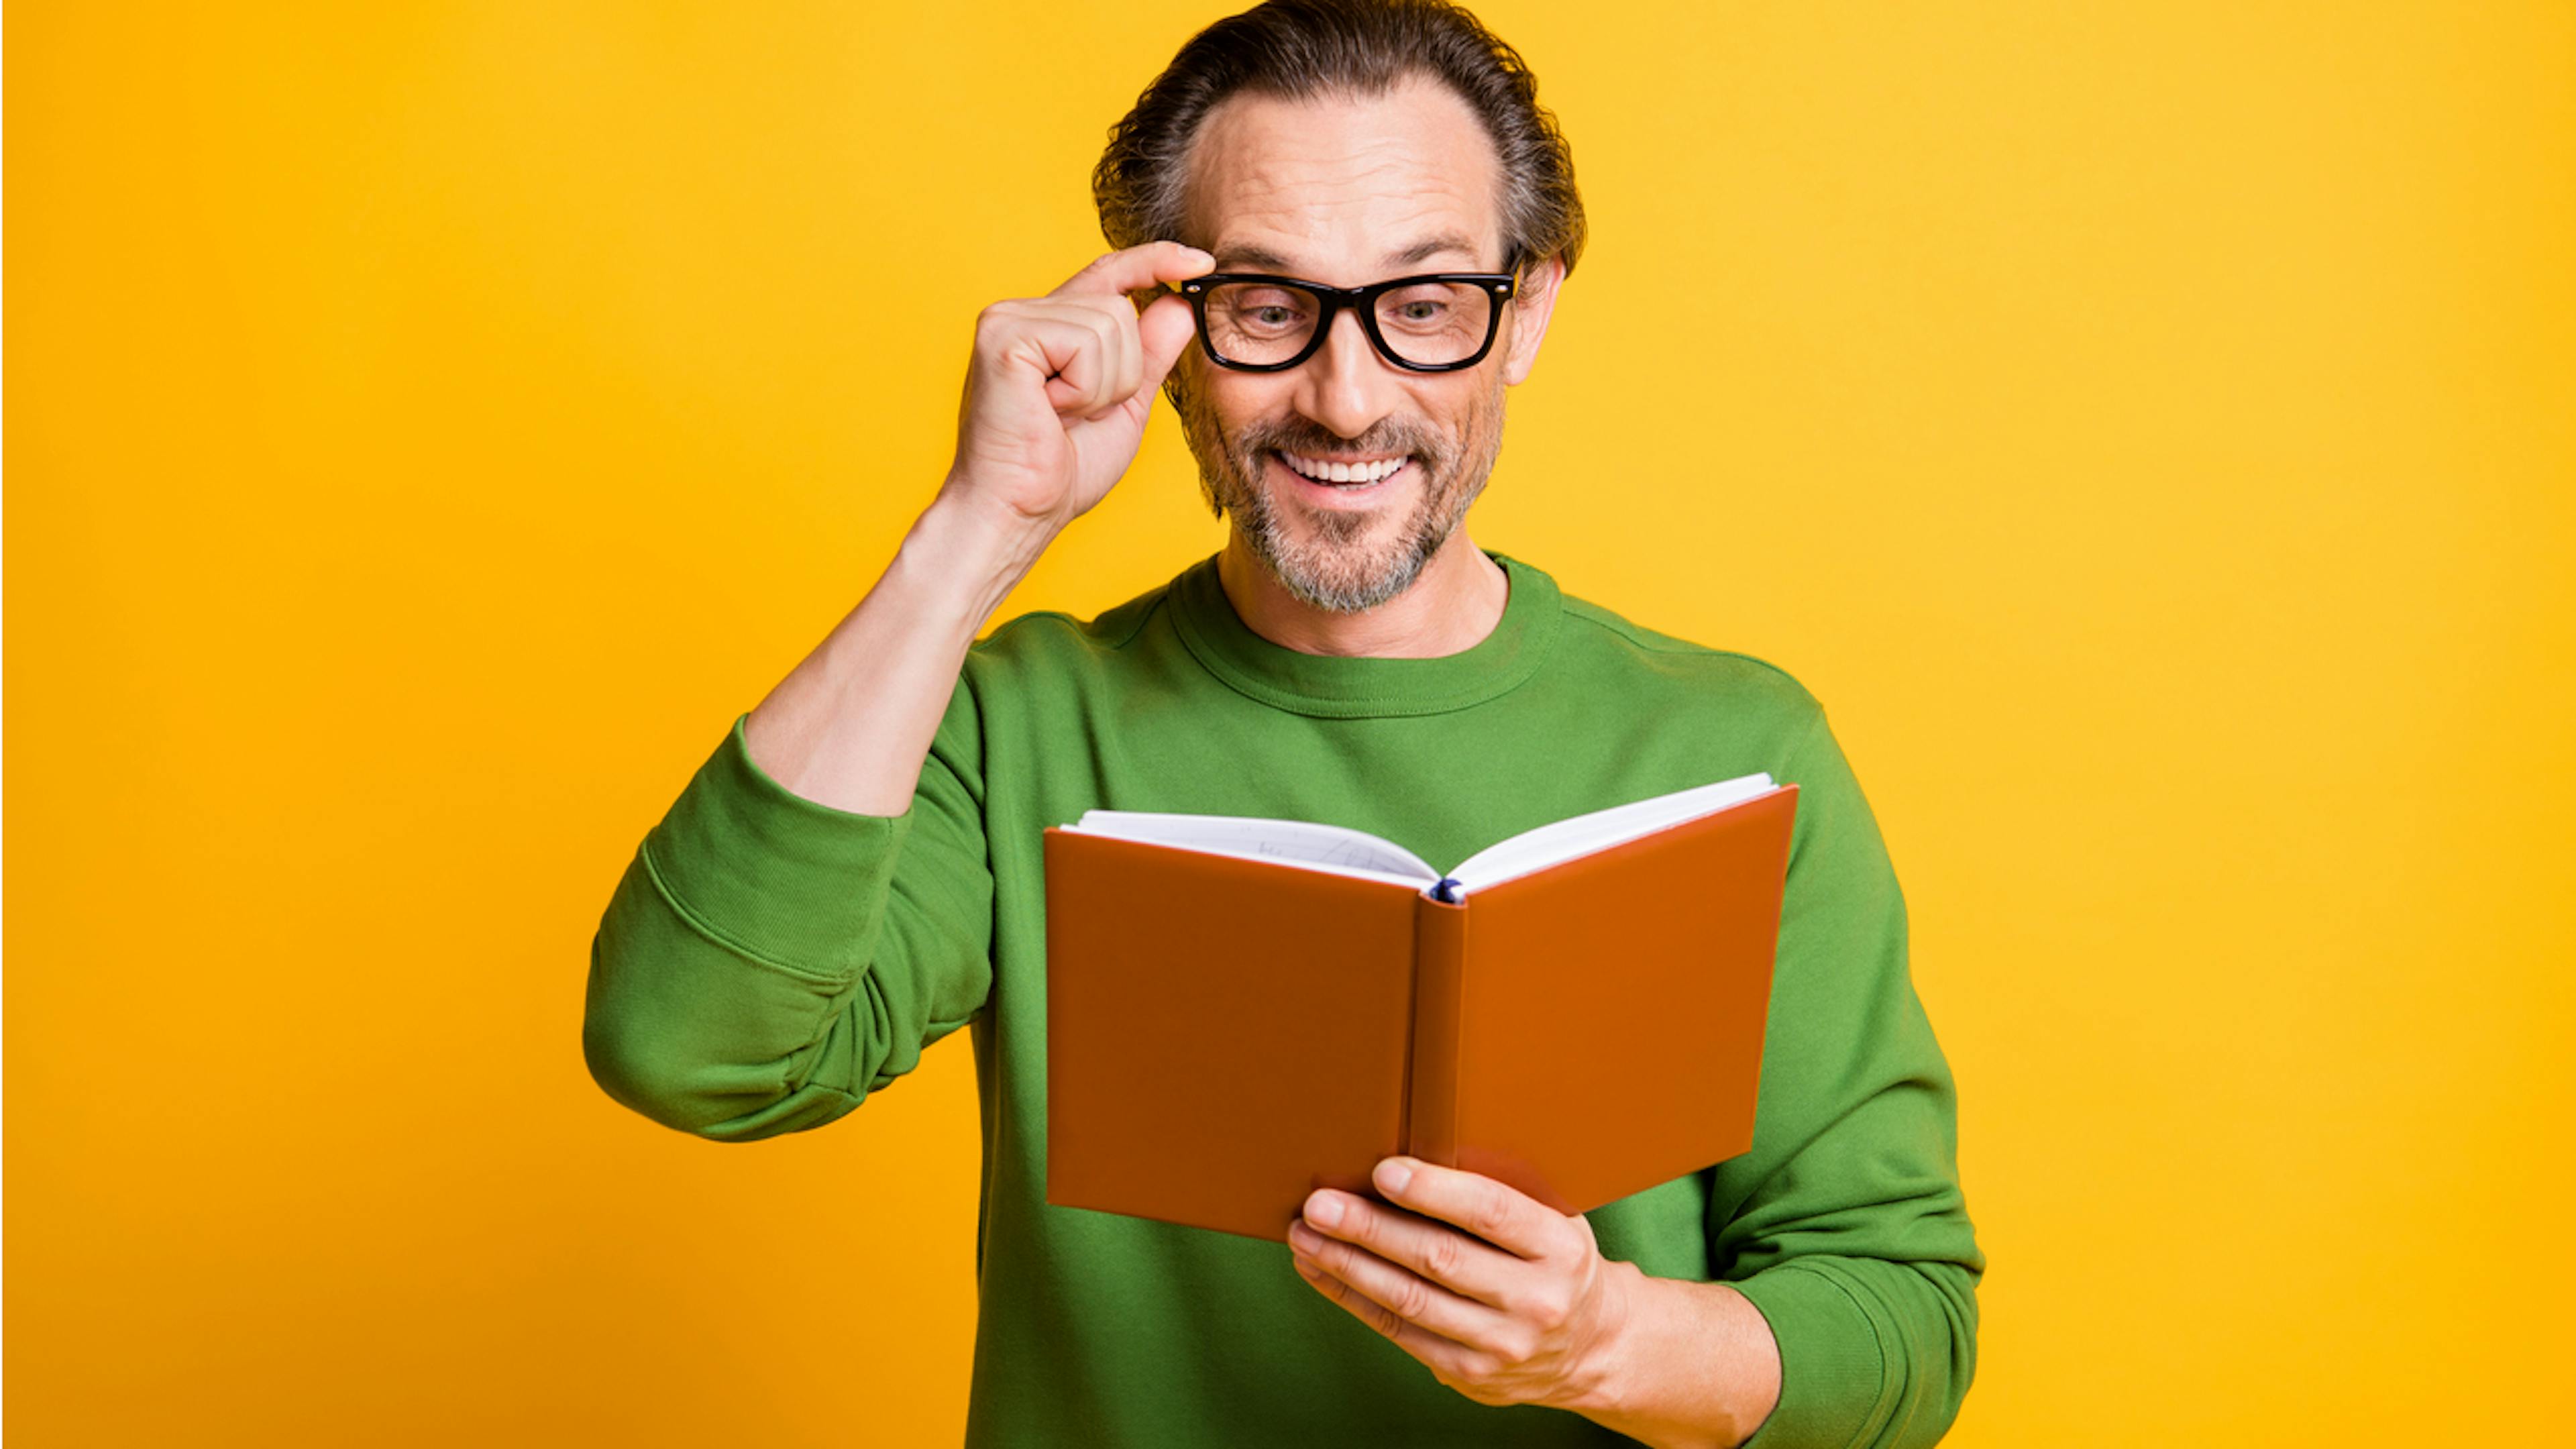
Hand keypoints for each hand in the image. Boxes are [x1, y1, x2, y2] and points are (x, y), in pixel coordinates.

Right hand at [939, 239, 1213, 535]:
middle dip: (1122, 373)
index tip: (1201, 261)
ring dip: (1103, 386)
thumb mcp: (1125, 406)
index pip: (1109, 274)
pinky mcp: (1003, 335)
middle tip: (1075, 415)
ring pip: (1109, 322)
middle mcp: (1025, 312)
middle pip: (1120, 307)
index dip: (1155, 262)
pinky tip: (1047, 412)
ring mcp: (1009, 319)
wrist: (1018, 511)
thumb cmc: (1061, 470)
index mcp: (1049, 327)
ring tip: (1059, 416)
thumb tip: (1179, 304)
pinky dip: (1082, 389)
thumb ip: (1150, 355)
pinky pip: (1084, 343)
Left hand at [1286, 1156, 1642, 1412]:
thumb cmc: (1553, 1261)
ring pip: (1409, 1301)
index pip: (1491, 1212)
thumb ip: (1502, 1190)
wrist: (1590, 1346)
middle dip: (1370, 1229)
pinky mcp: (1470, 1373)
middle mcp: (1535, 1300)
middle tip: (1320, 1203)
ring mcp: (1502, 1344)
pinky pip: (1399, 1332)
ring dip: (1347, 1265)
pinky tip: (1322, 1271)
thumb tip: (1415, 1148)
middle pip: (1438, 1258)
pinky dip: (1353, 1299)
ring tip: (1306, 1235)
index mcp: (1560, 1248)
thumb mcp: (1554, 1218)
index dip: (1433, 1191)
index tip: (1383, 1172)